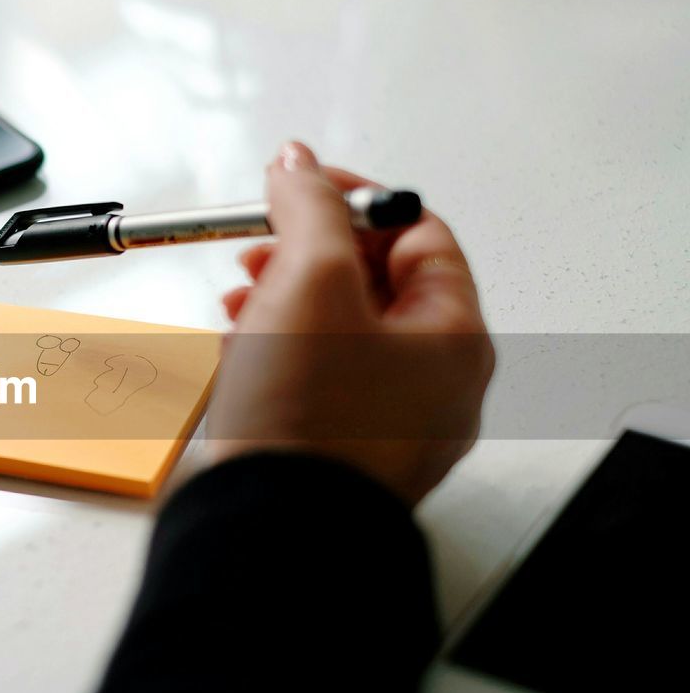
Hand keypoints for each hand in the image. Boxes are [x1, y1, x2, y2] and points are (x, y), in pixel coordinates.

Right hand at [207, 142, 494, 504]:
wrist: (271, 526)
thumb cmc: (307, 423)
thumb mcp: (309, 280)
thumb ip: (308, 208)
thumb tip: (298, 166)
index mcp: (452, 337)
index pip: (417, 233)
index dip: (354, 199)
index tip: (299, 187)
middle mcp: (433, 384)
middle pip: (376, 283)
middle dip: (307, 254)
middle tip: (261, 246)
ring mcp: (391, 423)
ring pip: (341, 333)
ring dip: (285, 302)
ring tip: (241, 301)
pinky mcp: (344, 450)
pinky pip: (321, 380)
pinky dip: (281, 353)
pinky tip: (243, 352)